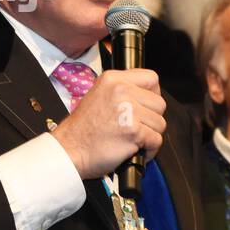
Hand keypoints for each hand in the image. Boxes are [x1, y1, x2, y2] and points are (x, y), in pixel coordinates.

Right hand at [50, 68, 165, 179]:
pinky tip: (135, 150)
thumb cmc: (83, 129)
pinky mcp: (134, 131)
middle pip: (160, 103)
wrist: (69, 150)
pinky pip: (157, 140)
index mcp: (113, 79)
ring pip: (160, 123)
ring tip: (132, 138)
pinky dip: (149, 150)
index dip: (153, 94)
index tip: (145, 106)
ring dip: (150, 135)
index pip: (152, 78)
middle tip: (135, 127)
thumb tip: (149, 94)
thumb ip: (123, 90)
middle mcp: (121, 91)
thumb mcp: (100, 95)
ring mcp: (128, 111)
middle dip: (152, 119)